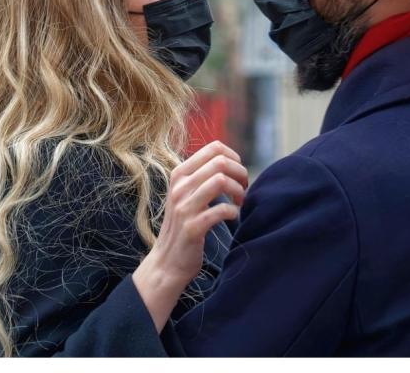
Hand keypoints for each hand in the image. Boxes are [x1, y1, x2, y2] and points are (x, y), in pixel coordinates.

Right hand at [132, 140, 247, 330]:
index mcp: (179, 174)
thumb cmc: (184, 224)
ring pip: (221, 180)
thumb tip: (232, 161)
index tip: (238, 175)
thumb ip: (203, 176)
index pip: (215, 147)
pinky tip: (233, 217)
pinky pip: (221, 210)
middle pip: (221, 162)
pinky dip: (234, 212)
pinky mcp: (192, 227)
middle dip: (240, 173)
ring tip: (239, 202)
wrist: (166, 262)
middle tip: (244, 189)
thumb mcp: (187, 194)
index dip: (235, 158)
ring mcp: (184, 207)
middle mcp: (179, 187)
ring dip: (238, 191)